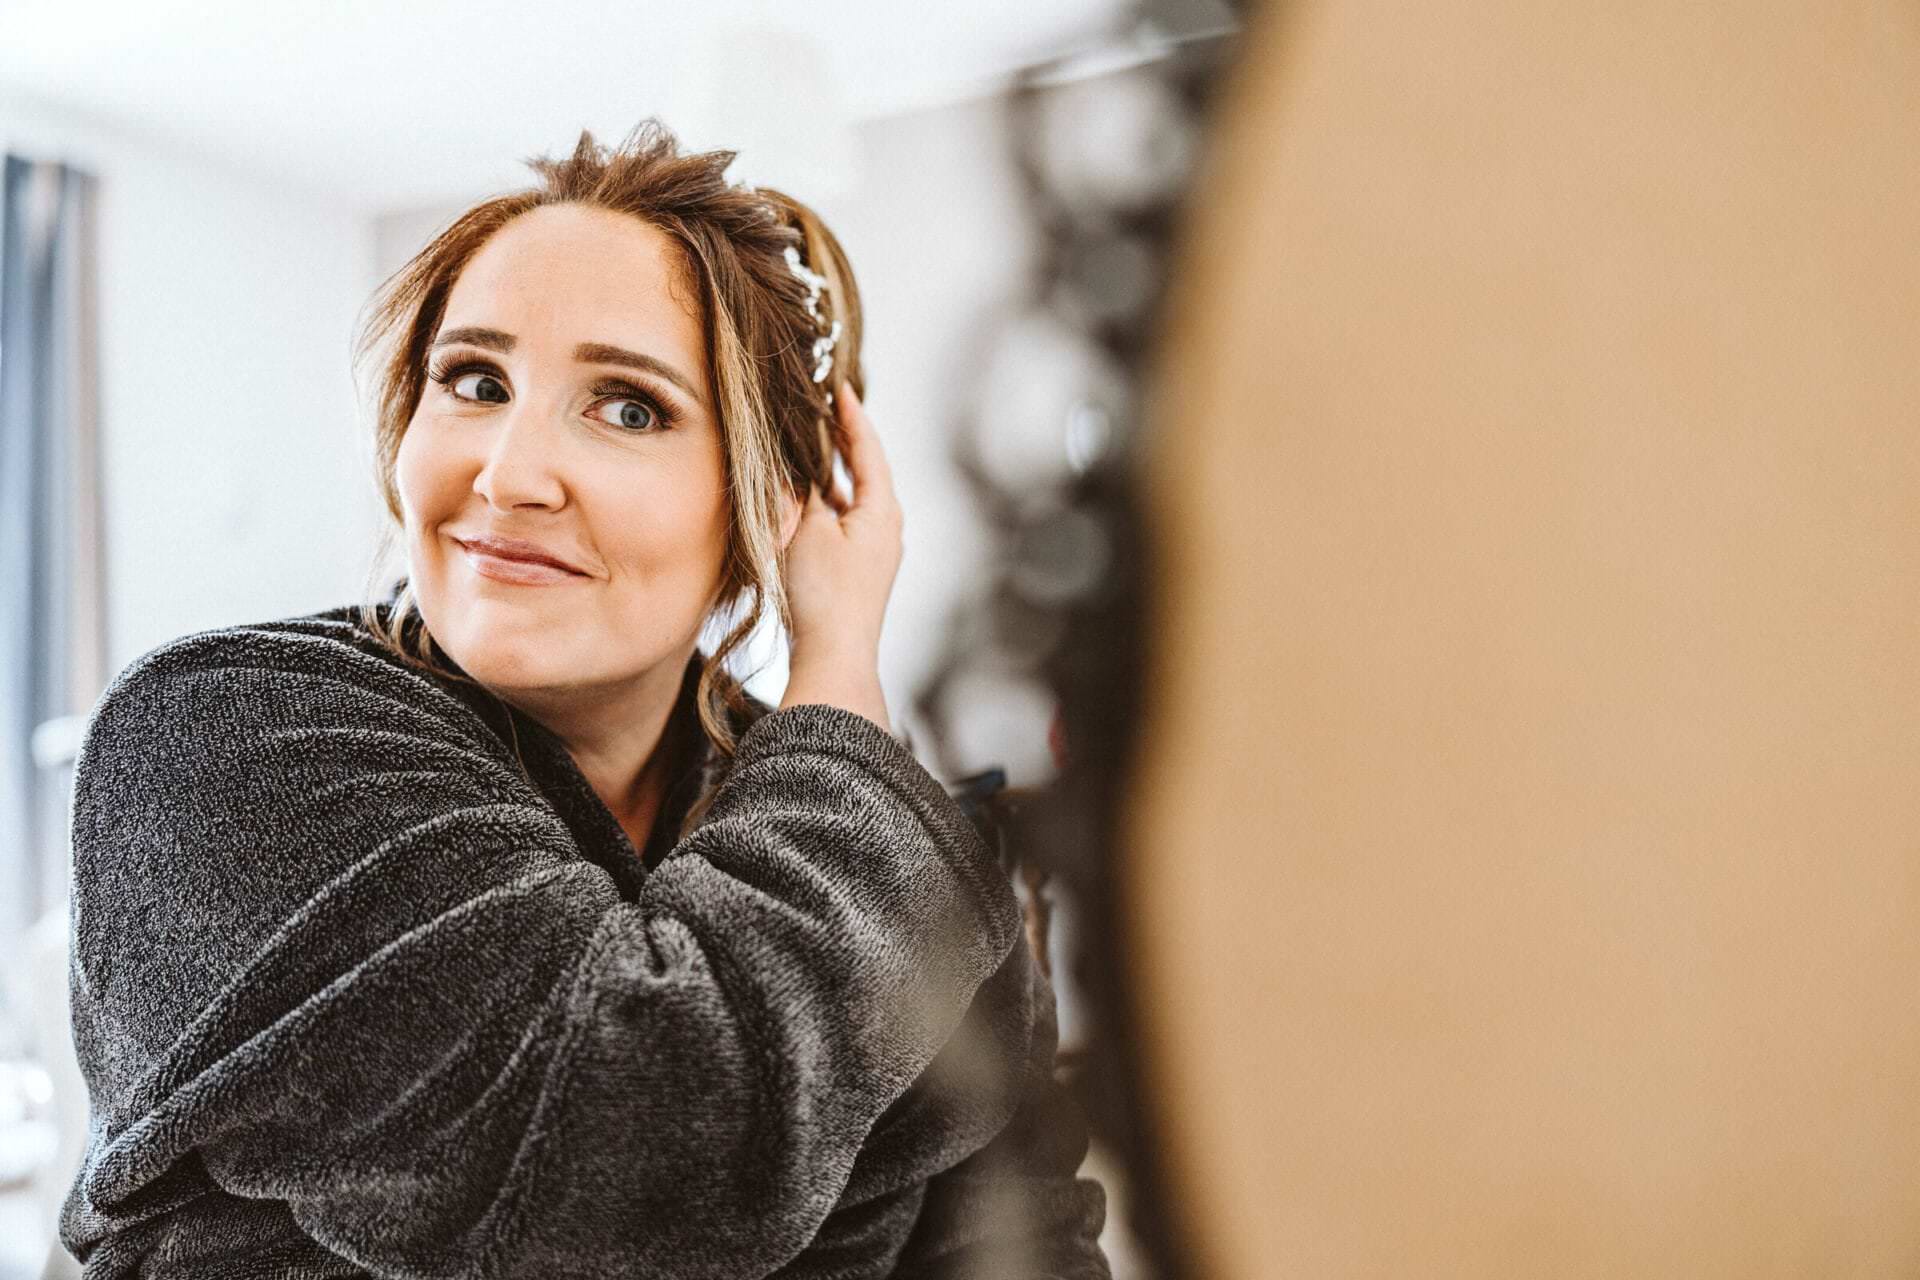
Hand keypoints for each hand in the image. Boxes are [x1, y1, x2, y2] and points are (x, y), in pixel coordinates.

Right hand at [778, 381, 903, 729]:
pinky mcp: (857, 571)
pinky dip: (824, 505)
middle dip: (842, 442)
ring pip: (850, 499)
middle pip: (864, 472)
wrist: (834, 656)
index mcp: (882, 509)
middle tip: (823, 410)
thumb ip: (804, 493)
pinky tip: (804, 500)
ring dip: (829, 475)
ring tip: (808, 446)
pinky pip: (841, 524)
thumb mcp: (808, 530)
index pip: (868, 449)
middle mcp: (886, 527)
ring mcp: (874, 551)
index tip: (839, 388)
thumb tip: (800, 469)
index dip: (852, 416)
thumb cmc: (825, 594)